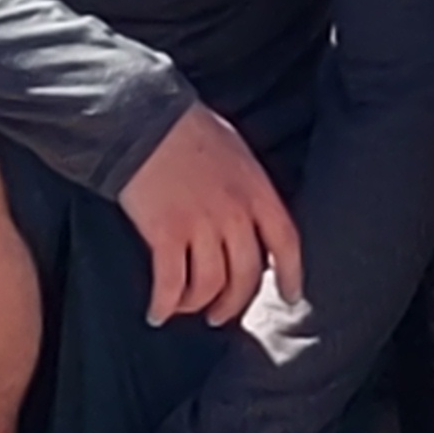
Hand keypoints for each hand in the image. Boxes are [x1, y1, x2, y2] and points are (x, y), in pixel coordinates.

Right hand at [120, 104, 306, 334]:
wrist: (143, 118)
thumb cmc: (185, 128)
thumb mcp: (235, 151)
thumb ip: (247, 185)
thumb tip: (248, 214)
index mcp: (257, 190)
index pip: (286, 242)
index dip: (291, 275)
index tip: (289, 297)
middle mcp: (235, 213)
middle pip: (246, 275)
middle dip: (233, 302)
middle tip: (220, 314)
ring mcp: (201, 226)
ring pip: (209, 286)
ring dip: (197, 304)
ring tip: (185, 308)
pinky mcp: (166, 234)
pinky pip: (170, 284)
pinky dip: (164, 305)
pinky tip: (157, 313)